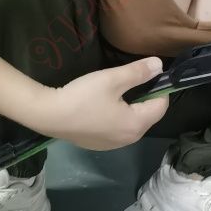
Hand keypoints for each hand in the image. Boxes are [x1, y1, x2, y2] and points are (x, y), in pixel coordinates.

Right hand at [36, 58, 169, 150]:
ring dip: (132, 109)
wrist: (48, 115)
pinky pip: (118, 130)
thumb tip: (160, 65)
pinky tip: (104, 107)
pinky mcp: (100, 145)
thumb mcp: (112, 79)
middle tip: (131, 81)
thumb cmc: (83, 96)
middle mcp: (130, 139)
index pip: (161, 106)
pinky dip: (118, 118)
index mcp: (137, 124)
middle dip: (146, 99)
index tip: (148, 75)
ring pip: (133, 124)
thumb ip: (138, 72)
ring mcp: (114, 145)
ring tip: (117, 93)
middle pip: (148, 116)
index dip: (159, 89)